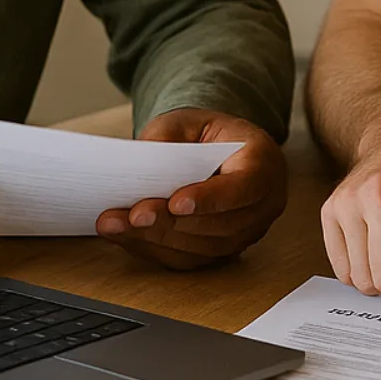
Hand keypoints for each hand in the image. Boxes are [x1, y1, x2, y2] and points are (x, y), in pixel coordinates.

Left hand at [95, 108, 286, 269]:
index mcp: (264, 164)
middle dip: (170, 223)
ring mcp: (247, 233)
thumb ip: (168, 136)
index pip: (244, 188)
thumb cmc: (209, 134)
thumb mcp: (189, 120)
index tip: (176, 203)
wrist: (222, 150)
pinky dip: (155, 249)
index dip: (210, 199)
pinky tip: (127, 236)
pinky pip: (191, 259)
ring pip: (202, 248)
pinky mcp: (225, 251)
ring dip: (156, 239)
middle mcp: (263, 205)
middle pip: (219, 225)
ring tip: (117, 225)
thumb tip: (141, 163)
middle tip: (132, 215)